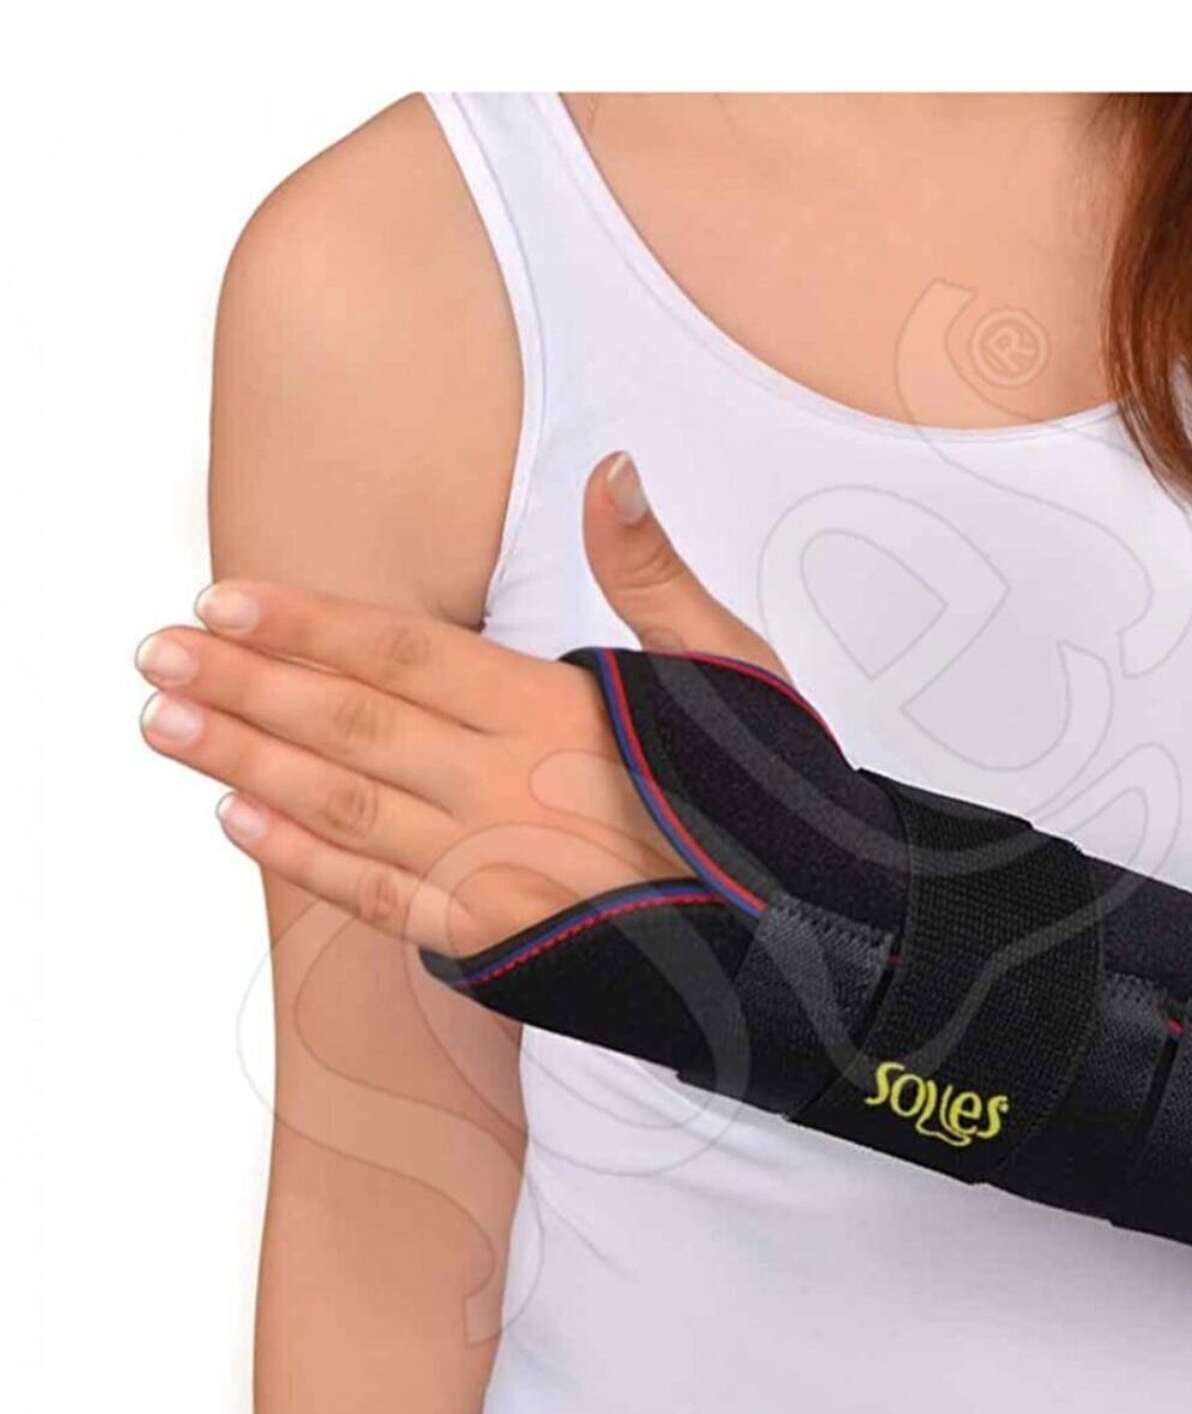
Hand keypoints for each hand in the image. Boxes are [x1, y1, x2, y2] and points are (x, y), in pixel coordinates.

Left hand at [136, 455, 787, 956]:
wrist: (814, 943)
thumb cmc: (772, 802)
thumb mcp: (733, 668)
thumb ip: (651, 574)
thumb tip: (611, 470)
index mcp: (563, 712)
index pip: (404, 654)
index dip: (306, 624)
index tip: (224, 600)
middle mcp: (514, 787)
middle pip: (350, 724)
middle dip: (246, 684)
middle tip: (155, 655)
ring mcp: (498, 870)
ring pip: (343, 807)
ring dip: (245, 760)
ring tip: (167, 724)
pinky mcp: (497, 941)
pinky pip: (376, 898)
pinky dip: (300, 861)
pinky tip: (239, 820)